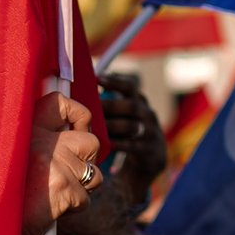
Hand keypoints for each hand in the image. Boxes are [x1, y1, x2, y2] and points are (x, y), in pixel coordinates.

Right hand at [22, 92, 100, 234]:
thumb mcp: (10, 157)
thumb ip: (38, 141)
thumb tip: (72, 130)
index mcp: (26, 129)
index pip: (60, 104)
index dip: (78, 114)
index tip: (78, 126)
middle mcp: (43, 141)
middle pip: (91, 141)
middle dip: (87, 162)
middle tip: (70, 175)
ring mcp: (56, 163)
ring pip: (94, 173)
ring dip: (82, 187)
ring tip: (55, 195)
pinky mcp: (65, 186)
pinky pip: (86, 197)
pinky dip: (74, 207)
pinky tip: (52, 210)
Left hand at [98, 73, 166, 200]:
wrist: (152, 155)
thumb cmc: (128, 130)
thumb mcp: (124, 114)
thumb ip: (110, 105)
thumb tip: (82, 92)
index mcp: (140, 102)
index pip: (130, 87)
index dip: (115, 82)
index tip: (97, 79)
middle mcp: (147, 114)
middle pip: (132, 106)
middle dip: (110, 107)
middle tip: (91, 109)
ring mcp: (151, 131)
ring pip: (132, 126)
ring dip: (112, 127)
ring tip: (95, 129)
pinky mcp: (149, 149)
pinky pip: (132, 146)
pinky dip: (117, 144)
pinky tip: (104, 144)